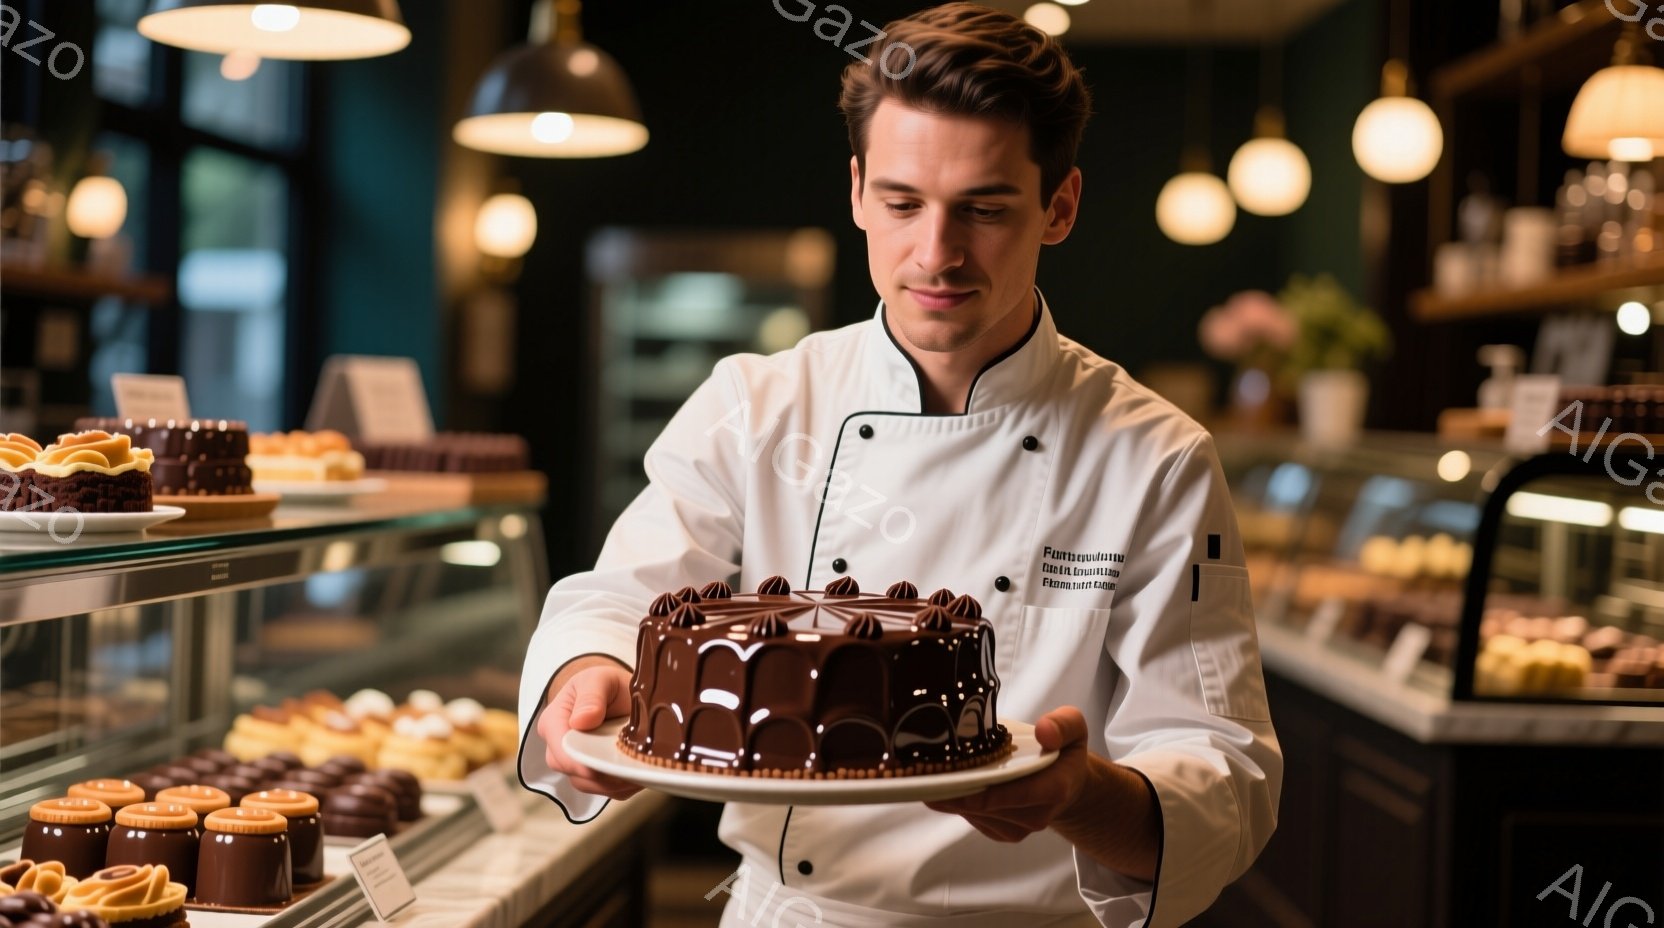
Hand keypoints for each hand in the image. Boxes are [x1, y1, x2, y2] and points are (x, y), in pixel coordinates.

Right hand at [536, 661, 641, 799]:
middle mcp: (559, 748)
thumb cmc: (604, 685)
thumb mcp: (599, 679)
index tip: (601, 766)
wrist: (619, 694)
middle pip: (573, 772)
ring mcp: (575, 764)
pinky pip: (607, 790)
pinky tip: (640, 774)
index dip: (578, 762)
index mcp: (553, 722)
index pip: (559, 749)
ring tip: (638, 771)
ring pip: (591, 785)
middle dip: (601, 774)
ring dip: (615, 782)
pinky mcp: (594, 776)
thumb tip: (581, 721)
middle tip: (629, 769)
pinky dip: (624, 786)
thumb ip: (590, 696)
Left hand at [924, 706, 1090, 841]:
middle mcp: (1034, 816)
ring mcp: (1017, 828)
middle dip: (949, 788)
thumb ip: (1063, 725)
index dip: (968, 788)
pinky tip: (938, 784)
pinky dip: (954, 802)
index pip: (1004, 794)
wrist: (1069, 783)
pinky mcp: (1003, 832)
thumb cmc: (1066, 752)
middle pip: (981, 805)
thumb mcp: (1074, 728)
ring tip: (921, 774)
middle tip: (916, 769)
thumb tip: (1043, 732)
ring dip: (947, 796)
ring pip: (972, 813)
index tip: (938, 775)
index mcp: (1052, 789)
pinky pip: (972, 818)